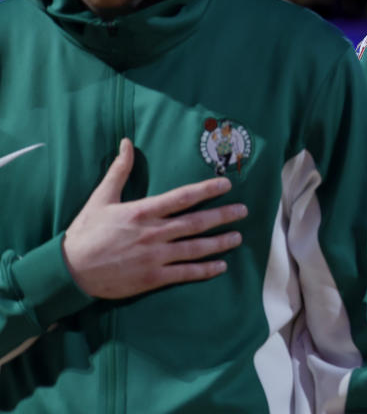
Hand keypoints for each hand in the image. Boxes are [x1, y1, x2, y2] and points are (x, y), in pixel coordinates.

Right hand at [62, 138, 247, 298]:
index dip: (207, 189)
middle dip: (223, 216)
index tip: (226, 184)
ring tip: (238, 237)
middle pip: (196, 222)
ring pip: (195, 248)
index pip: (182, 197)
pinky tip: (221, 266)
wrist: (69, 271)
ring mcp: (155, 257)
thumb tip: (127, 143)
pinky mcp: (152, 278)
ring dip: (219, 242)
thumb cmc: (86, 232)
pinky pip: (184, 273)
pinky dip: (204, 270)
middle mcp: (153, 233)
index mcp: (142, 211)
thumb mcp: (101, 198)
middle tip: (243, 211)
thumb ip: (119, 171)